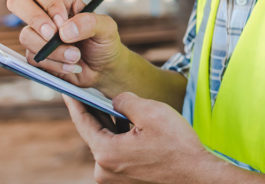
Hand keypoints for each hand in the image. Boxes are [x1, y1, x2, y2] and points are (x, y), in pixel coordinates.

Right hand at [8, 0, 123, 87]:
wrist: (103, 69)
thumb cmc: (104, 43)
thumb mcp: (107, 28)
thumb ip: (91, 23)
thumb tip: (64, 30)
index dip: (49, 3)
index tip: (62, 21)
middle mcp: (45, 14)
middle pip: (18, 2)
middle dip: (34, 19)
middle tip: (52, 35)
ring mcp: (37, 34)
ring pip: (26, 35)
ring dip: (51, 50)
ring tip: (75, 56)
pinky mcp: (35, 54)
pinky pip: (31, 58)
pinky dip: (53, 64)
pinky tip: (70, 66)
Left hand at [64, 92, 229, 183]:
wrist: (197, 176)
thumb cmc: (177, 146)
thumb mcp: (151, 112)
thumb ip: (125, 101)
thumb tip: (115, 100)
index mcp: (105, 153)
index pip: (83, 122)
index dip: (76, 102)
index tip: (68, 90)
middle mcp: (104, 170)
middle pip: (96, 133)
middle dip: (97, 112)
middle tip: (93, 92)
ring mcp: (115, 178)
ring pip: (109, 143)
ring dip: (114, 126)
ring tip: (119, 108)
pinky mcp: (127, 181)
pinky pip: (118, 154)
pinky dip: (122, 138)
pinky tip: (132, 126)